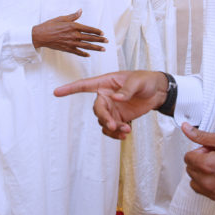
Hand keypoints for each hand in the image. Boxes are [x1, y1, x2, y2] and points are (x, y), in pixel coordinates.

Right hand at [32, 9, 107, 56]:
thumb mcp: (61, 18)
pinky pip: (77, 52)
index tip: (102, 33)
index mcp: (73, 26)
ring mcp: (71, 43)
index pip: (88, 29)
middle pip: (90, 38)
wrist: (40, 36)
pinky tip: (89, 55)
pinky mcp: (67, 49)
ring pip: (86, 46)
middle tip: (107, 41)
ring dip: (95, 48)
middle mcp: (74, 35)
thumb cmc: (50, 25)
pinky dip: (83, 54)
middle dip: (100, 40)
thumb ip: (72, 16)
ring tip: (103, 49)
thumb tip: (80, 11)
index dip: (96, 31)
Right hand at [53, 70, 168, 138]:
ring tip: (126, 130)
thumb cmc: (146, 80)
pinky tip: (126, 134)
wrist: (158, 92)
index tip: (56, 92)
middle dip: (104, 118)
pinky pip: (111, 129)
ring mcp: (111, 109)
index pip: (84, 85)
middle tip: (115, 125)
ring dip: (112, 128)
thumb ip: (126, 89)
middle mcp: (105, 96)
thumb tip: (115, 98)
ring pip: (103, 122)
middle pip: (97, 110)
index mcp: (106, 83)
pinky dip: (116, 134)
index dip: (70, 89)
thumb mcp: (137, 81)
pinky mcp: (119, 118)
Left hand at [182, 123, 214, 203]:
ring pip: (194, 181)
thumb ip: (201, 135)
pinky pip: (204, 191)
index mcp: (206, 165)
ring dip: (201, 174)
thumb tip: (185, 128)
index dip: (200, 151)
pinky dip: (208, 184)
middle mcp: (207, 181)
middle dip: (200, 161)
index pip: (188, 157)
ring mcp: (212, 192)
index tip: (211, 151)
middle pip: (190, 168)